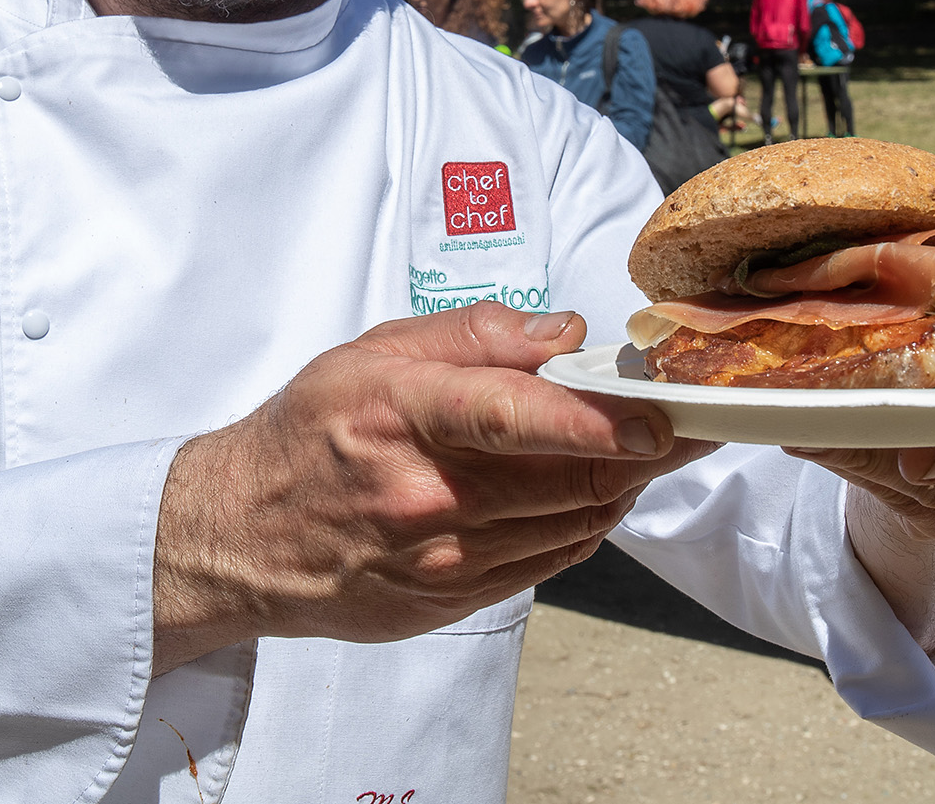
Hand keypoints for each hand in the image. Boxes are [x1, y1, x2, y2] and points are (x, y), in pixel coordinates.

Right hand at [152, 304, 717, 671]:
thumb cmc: (310, 432)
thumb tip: (565, 332)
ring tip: (643, 448)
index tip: (656, 415)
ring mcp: (442, 560)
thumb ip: (476, 335)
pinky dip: (583, 524)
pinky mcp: (453, 601)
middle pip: (566, 479)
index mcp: (403, 418)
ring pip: (570, 523)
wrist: (243, 536)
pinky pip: (548, 562)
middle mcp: (426, 497)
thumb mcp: (374, 354)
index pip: (512, 417)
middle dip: (643, 449)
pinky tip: (590, 492)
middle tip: (691, 419)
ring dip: (619, 485)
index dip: (595, 420)